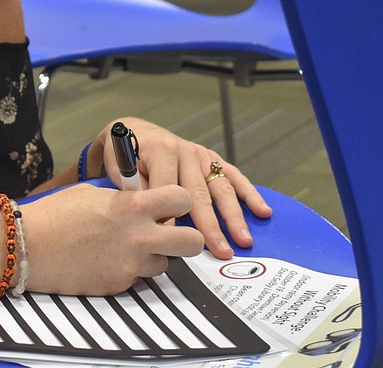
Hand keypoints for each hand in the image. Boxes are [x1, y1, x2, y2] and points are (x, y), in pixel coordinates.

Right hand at [22, 182, 203, 294]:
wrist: (28, 245)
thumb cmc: (56, 213)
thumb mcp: (93, 191)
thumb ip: (123, 195)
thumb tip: (140, 194)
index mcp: (132, 205)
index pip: (183, 198)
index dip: (179, 199)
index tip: (169, 201)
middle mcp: (139, 236)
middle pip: (192, 241)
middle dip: (186, 236)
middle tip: (169, 231)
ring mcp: (130, 264)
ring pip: (165, 264)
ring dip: (154, 255)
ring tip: (127, 245)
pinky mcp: (118, 285)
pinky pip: (137, 277)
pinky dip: (128, 268)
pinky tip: (106, 258)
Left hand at [97, 119, 272, 258]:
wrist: (134, 132)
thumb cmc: (124, 155)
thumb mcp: (120, 168)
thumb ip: (136, 191)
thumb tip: (153, 220)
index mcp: (160, 151)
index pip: (169, 189)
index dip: (172, 217)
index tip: (178, 241)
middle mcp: (183, 150)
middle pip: (198, 193)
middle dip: (210, 225)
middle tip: (219, 250)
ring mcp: (200, 155)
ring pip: (220, 188)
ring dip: (233, 216)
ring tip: (243, 240)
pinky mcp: (211, 158)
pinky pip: (233, 176)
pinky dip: (249, 194)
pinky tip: (263, 211)